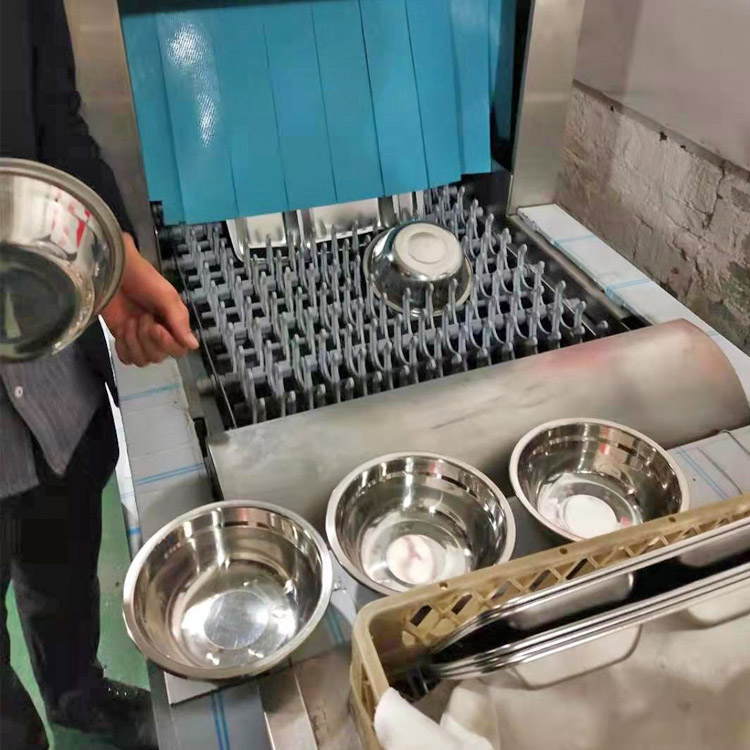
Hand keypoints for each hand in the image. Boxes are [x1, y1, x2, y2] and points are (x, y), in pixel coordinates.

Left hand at [102, 233, 198, 365]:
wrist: (112, 272)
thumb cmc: (142, 278)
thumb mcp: (166, 296)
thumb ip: (179, 321)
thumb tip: (194, 345)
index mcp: (174, 324)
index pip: (179, 350)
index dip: (167, 343)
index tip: (157, 327)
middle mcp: (160, 335)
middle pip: (158, 357)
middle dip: (147, 337)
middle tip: (142, 316)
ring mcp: (140, 339)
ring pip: (142, 360)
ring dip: (133, 341)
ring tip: (130, 321)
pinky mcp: (123, 340)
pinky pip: (126, 358)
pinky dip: (123, 347)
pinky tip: (122, 330)